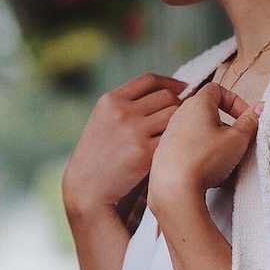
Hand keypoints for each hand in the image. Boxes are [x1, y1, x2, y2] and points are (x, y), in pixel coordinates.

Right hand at [62, 71, 188, 214]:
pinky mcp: (144, 154)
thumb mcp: (104, 121)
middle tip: (182, 120)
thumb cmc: (98, 156)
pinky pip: (173, 139)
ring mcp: (133, 132)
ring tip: (177, 136)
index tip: (182, 89)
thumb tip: (166, 94)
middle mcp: (122, 111)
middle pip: (167, 97)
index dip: (170, 83)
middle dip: (178, 106)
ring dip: (180, 125)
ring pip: (174, 115)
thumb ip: (127, 106)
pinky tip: (173, 151)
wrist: (86, 189)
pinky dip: (176, 143)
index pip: (149, 80)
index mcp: (110, 100)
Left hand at [147, 82, 263, 211]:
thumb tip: (259, 109)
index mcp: (197, 104)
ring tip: (223, 160)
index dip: (235, 101)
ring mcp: (170, 134)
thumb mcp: (237, 139)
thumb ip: (250, 121)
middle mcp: (180, 115)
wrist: (174, 189)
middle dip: (227, 125)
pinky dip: (201, 155)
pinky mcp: (166, 153)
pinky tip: (208, 172)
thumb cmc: (204, 160)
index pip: (218, 89)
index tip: (245, 117)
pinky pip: (189, 148)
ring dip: (215, 142)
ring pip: (199, 131)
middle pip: (208, 112)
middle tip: (237, 141)